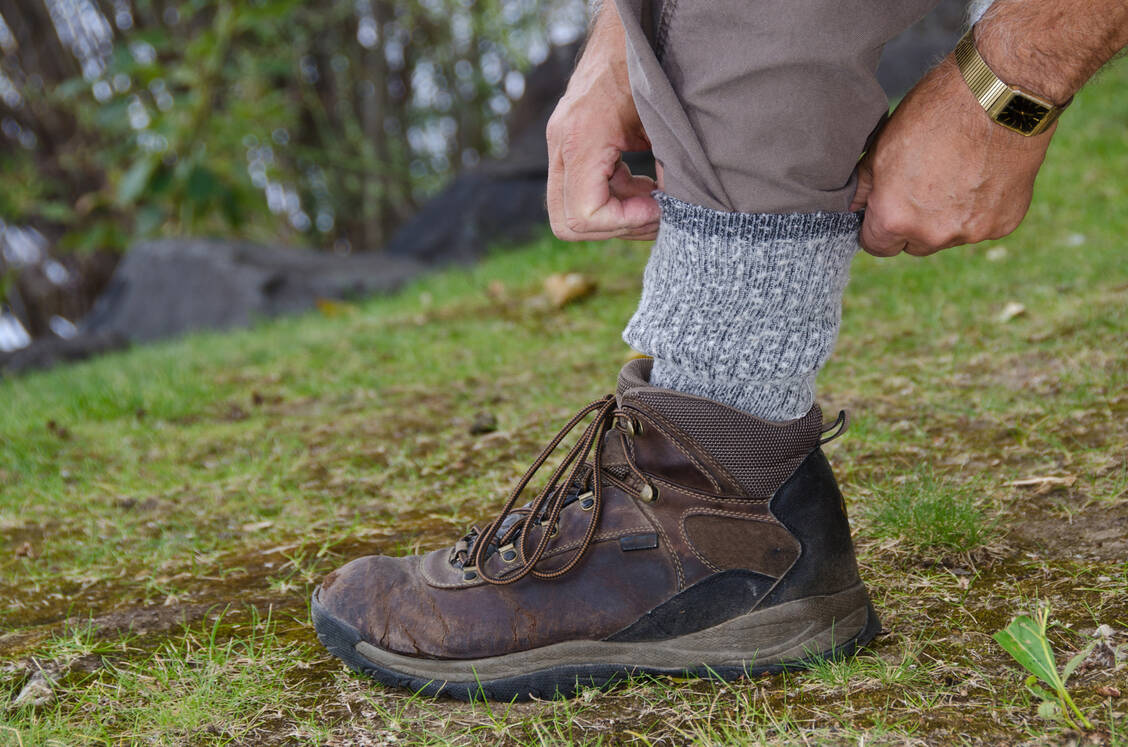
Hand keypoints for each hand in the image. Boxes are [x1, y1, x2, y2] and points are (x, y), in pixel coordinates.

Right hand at [546, 4, 659, 240]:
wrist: (626, 30)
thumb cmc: (648, 68)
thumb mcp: (665, 120)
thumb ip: (670, 167)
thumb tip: (678, 208)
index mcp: (583, 137)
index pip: (585, 214)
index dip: (624, 223)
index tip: (657, 209)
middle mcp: (562, 145)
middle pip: (568, 223)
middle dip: (615, 227)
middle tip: (654, 213)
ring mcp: (561, 146)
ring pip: (571, 213)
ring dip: (615, 215)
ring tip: (653, 198)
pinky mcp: (569, 147)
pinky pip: (580, 192)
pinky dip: (612, 199)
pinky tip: (643, 184)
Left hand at [851, 58, 1052, 256]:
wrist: (1001, 96)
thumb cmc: (935, 113)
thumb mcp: (883, 146)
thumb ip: (864, 187)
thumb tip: (855, 207)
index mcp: (895, 218)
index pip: (876, 246)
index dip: (878, 227)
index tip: (886, 208)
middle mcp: (932, 234)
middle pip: (914, 245)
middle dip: (913, 223)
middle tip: (925, 183)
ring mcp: (970, 232)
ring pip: (949, 237)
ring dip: (947, 217)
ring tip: (956, 173)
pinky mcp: (1002, 224)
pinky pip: (982, 225)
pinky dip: (980, 208)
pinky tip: (982, 174)